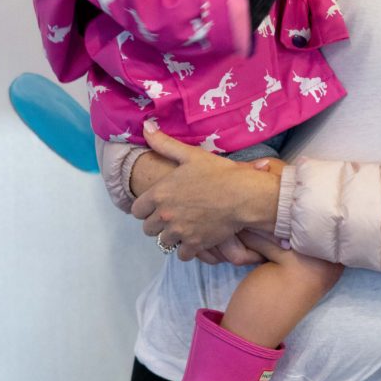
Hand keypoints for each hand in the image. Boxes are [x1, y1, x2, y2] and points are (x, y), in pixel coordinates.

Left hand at [132, 123, 283, 261]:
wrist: (243, 195)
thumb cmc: (218, 172)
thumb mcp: (190, 154)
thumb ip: (164, 143)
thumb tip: (145, 126)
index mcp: (159, 193)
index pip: (137, 210)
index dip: (146, 208)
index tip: (157, 205)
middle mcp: (164, 215)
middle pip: (147, 229)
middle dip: (157, 223)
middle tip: (173, 215)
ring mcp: (179, 232)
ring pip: (163, 242)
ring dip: (172, 236)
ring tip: (185, 226)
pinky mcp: (194, 245)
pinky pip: (181, 254)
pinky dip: (187, 248)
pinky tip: (196, 237)